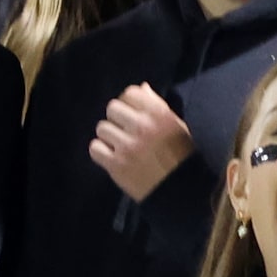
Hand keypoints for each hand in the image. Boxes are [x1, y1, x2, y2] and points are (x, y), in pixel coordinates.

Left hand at [89, 84, 192, 201]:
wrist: (179, 189)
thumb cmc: (180, 156)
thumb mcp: (177, 126)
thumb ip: (157, 106)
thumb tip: (141, 87)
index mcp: (160, 115)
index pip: (131, 93)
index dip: (129, 102)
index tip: (132, 113)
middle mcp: (142, 127)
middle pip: (112, 108)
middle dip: (117, 118)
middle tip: (125, 130)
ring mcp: (127, 146)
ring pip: (102, 128)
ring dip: (109, 136)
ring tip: (120, 144)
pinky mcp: (116, 164)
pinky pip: (95, 148)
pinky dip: (101, 151)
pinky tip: (112, 155)